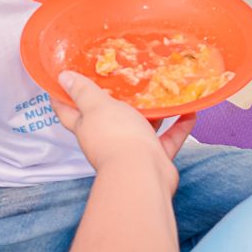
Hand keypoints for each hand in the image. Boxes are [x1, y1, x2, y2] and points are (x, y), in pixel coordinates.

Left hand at [52, 71, 191, 179]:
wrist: (142, 174)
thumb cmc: (116, 137)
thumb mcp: (97, 107)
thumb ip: (82, 92)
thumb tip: (62, 77)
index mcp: (87, 125)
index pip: (67, 110)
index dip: (61, 96)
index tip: (60, 80)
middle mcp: (106, 138)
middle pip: (107, 118)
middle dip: (114, 100)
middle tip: (124, 77)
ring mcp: (131, 149)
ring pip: (141, 126)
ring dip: (152, 112)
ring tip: (162, 90)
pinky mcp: (153, 157)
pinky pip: (167, 139)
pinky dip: (178, 127)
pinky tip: (190, 110)